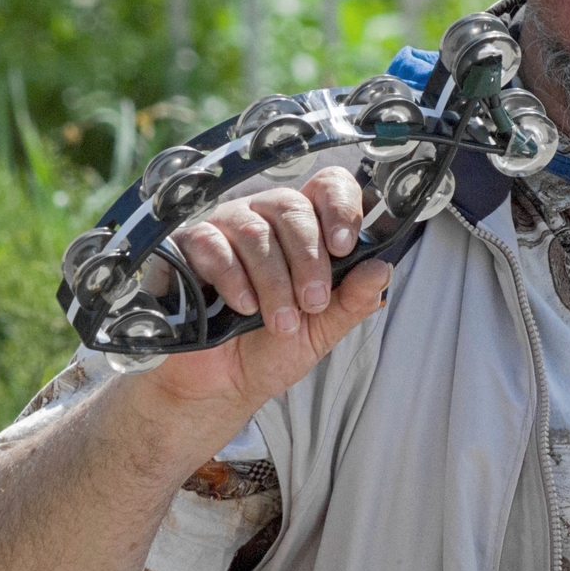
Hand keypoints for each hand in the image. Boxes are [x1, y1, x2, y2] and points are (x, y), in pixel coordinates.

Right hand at [134, 165, 390, 419]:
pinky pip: (211, 245)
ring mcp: (224, 227)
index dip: (340, 206)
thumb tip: (382, 270)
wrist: (222, 384)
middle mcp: (266, 217)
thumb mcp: (323, 328)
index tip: (344, 246)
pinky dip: (232, 279)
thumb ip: (354, 300)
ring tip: (280, 322)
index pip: (328, 186)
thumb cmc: (273, 347)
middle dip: (309, 259)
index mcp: (305, 228)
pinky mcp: (187, 246)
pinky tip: (243, 306)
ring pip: (254, 231)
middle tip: (313, 301)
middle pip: (292, 207)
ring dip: (274, 281)